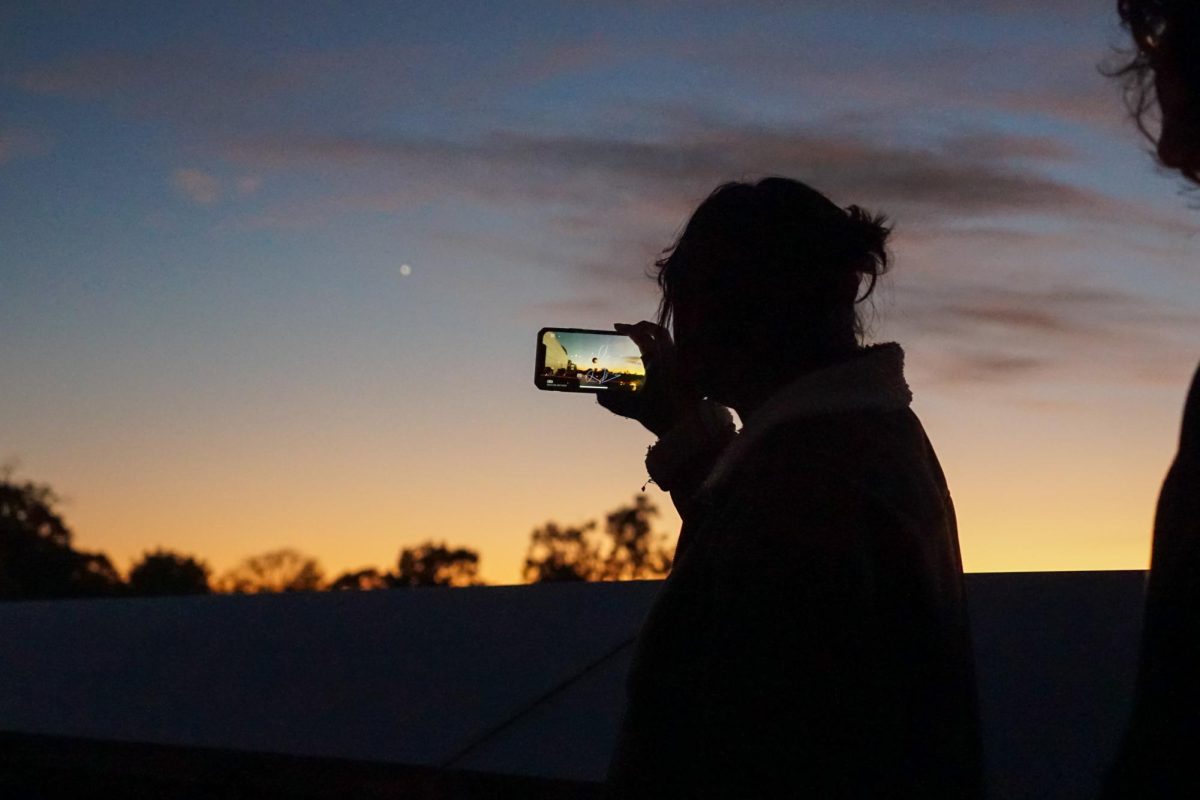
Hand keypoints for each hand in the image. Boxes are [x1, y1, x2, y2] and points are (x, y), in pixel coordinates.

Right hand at [597, 321, 701, 437]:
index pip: (641, 334)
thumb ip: (611, 402)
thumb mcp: (631, 409)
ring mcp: (680, 362)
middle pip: (658, 331)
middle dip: (643, 327)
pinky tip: (654, 363)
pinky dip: (662, 352)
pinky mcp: (687, 372)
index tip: (617, 327)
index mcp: (656, 358)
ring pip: (668, 341)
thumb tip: (598, 395)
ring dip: (654, 338)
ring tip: (641, 344)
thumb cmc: (660, 416)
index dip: (628, 328)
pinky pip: (673, 354)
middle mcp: (670, 356)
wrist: (686, 426)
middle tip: (630, 329)